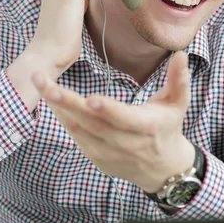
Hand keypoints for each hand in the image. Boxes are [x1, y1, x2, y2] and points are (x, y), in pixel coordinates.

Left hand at [31, 51, 194, 192]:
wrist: (163, 168)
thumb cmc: (169, 127)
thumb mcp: (178, 103)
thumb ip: (179, 79)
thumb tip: (181, 54)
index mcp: (147, 127)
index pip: (125, 119)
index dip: (109, 110)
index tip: (91, 98)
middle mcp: (126, 143)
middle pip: (93, 123)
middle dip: (67, 103)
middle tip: (45, 83)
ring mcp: (109, 154)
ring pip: (80, 130)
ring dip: (59, 108)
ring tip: (42, 85)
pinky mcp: (98, 159)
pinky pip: (77, 138)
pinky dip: (63, 120)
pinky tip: (52, 102)